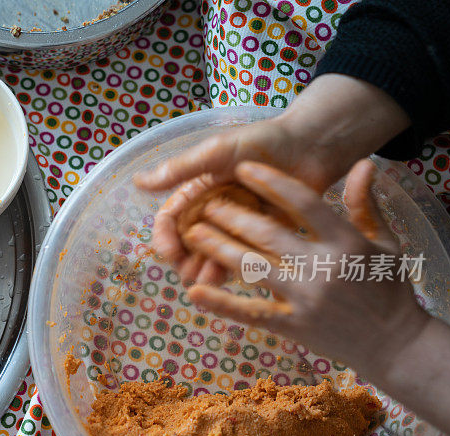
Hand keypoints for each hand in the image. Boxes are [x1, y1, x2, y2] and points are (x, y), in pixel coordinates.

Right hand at [134, 117, 340, 285]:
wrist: (312, 145)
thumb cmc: (262, 141)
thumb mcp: (216, 152)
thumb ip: (179, 170)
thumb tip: (138, 181)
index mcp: (197, 192)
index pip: (170, 220)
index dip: (165, 237)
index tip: (169, 251)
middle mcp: (213, 212)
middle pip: (188, 244)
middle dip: (185, 260)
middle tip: (188, 273)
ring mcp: (237, 226)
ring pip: (214, 255)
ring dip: (206, 269)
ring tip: (208, 279)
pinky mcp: (262, 237)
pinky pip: (244, 257)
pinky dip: (235, 268)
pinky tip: (232, 276)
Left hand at [182, 159, 428, 374]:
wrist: (395, 345)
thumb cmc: (388, 288)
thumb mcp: (385, 242)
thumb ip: (365, 204)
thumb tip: (362, 162)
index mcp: (346, 242)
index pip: (304, 203)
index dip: (271, 182)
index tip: (243, 168)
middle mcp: (323, 268)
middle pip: (268, 234)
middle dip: (232, 215)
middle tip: (207, 201)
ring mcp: (305, 299)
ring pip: (253, 268)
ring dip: (218, 249)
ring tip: (193, 233)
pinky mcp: (293, 326)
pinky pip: (251, 312)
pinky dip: (221, 303)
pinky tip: (194, 292)